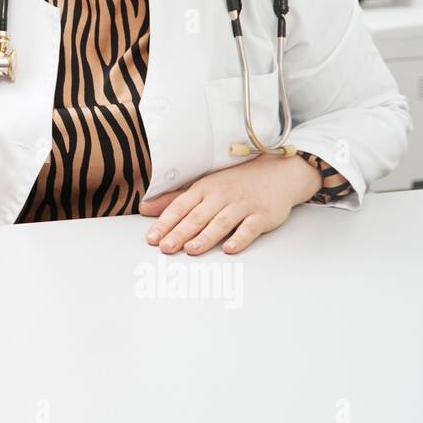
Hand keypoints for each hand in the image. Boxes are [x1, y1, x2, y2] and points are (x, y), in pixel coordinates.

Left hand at [139, 153, 321, 255]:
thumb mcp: (203, 185)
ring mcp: (243, 205)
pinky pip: (250, 228)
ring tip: (190, 249)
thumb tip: (144, 209)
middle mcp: (222, 195)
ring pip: (221, 222)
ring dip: (205, 237)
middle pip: (197, 216)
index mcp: (205, 188)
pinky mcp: (263, 215)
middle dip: (180, 233)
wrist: (277, 172)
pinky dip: (239, 238)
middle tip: (165, 248)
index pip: (180, 206)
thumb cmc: (236, 182)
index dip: (164, 222)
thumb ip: (174, 199)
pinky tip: (228, 249)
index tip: (151, 238)